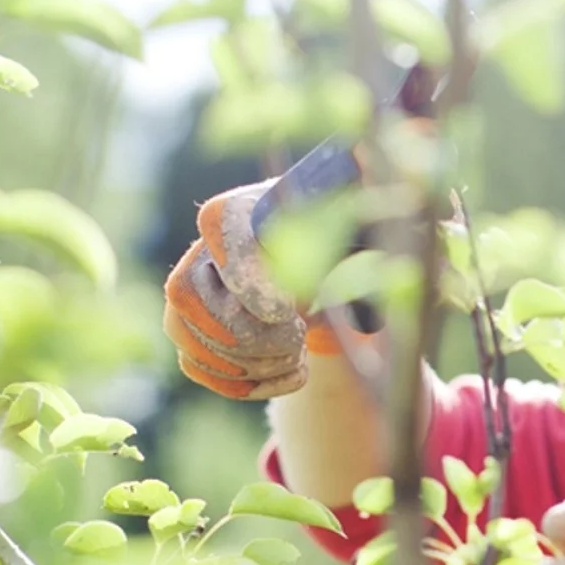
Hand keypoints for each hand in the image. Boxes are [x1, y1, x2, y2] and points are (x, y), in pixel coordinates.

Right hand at [162, 180, 365, 399]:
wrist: (320, 269)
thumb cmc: (337, 238)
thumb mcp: (352, 223)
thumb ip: (364, 208)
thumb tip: (379, 182)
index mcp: (232, 211)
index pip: (218, 231)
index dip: (248, 278)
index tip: (287, 308)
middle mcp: (197, 251)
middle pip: (191, 300)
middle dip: (251, 334)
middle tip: (298, 336)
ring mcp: (185, 297)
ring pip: (194, 341)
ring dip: (256, 362)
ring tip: (298, 352)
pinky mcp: (189, 335)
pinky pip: (200, 368)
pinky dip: (249, 383)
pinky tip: (290, 371)